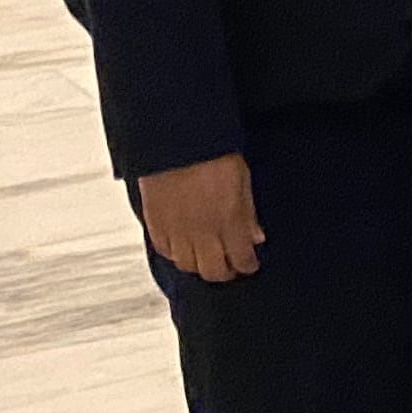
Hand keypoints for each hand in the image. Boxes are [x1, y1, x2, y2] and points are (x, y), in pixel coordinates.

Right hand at [137, 153, 264, 281]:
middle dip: (225, 273)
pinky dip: (175, 254)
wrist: (175, 140)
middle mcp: (201, 232)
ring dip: (199, 266)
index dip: (247, 265)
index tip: (250, 265)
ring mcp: (176, 231)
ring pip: (187, 265)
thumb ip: (248, 213)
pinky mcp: (155, 224)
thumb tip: (256, 238)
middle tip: (230, 268)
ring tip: (207, 259)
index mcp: (228, 221)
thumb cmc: (213, 153)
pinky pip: (165, 251)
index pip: (241, 258)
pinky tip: (183, 248)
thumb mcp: (242, 180)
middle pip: (213, 271)